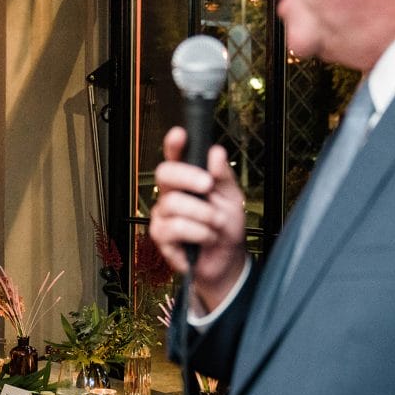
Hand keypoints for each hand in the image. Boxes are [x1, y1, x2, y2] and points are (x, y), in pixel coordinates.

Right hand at [148, 127, 248, 310]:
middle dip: (188, 177)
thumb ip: (223, 175)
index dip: (174, 144)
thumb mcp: (232, 197)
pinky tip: (205, 239)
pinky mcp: (162, 237)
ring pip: (175, 205)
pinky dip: (199, 234)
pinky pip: (176, 229)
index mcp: (187, 180)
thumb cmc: (226, 227)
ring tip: (215, 225)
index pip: (176, 156)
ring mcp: (163, 215)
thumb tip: (216, 153)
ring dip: (204, 216)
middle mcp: (171, 194)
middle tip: (208, 186)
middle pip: (164, 173)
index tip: (179, 135)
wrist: (227, 260)